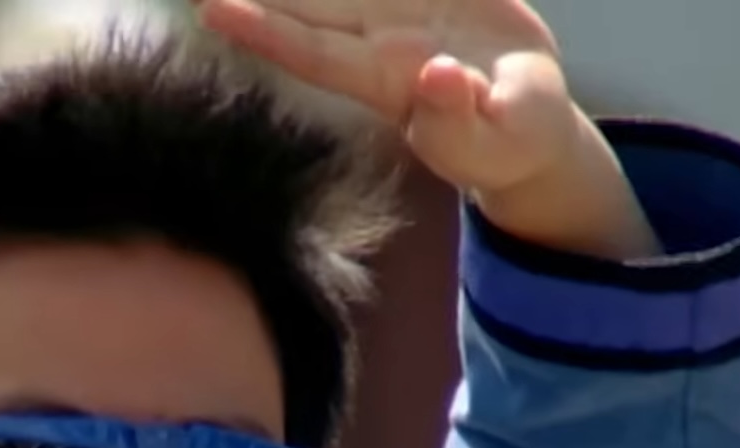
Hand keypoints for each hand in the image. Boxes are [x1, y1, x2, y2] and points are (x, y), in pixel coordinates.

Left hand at [194, 0, 574, 196]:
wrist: (528, 118)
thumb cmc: (508, 142)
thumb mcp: (496, 139)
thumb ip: (461, 116)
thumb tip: (437, 77)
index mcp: (384, 79)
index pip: (310, 52)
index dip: (261, 30)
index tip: (210, 9)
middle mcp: (375, 38)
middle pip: (300, 2)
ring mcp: (394, 9)